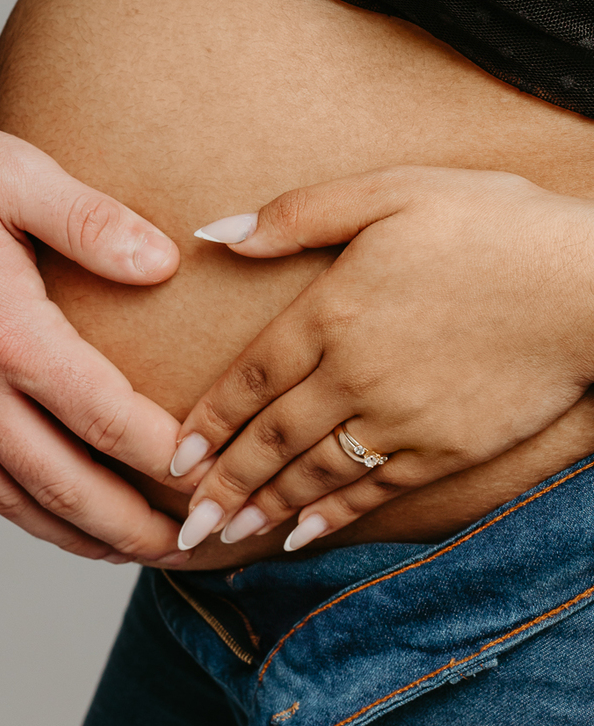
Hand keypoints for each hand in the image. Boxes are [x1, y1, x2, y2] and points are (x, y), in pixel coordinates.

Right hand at [0, 110, 184, 561]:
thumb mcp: (11, 173)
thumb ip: (92, 221)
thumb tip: (165, 262)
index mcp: (5, 333)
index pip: (107, 420)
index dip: (169, 458)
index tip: (214, 472)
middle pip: (68, 491)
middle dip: (138, 530)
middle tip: (194, 547)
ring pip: (15, 505)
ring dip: (80, 538)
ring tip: (132, 549)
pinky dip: (11, 513)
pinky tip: (40, 511)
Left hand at [165, 167, 593, 555]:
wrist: (591, 284)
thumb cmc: (494, 223)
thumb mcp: (390, 190)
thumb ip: (298, 214)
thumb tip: (217, 234)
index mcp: (332, 308)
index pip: (249, 377)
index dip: (207, 421)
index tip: (173, 455)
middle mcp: (355, 373)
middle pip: (271, 438)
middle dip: (222, 484)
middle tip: (183, 522)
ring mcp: (401, 418)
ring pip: (313, 473)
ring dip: (264, 508)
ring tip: (225, 535)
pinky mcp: (446, 448)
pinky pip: (373, 491)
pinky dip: (331, 517)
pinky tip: (301, 535)